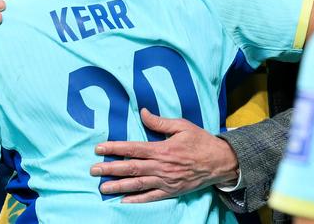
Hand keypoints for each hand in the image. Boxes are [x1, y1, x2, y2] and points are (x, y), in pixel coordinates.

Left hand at [90, 108, 238, 202]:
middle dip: (110, 169)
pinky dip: (136, 200)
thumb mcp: (182, 126)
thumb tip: (143, 112)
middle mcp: (161, 166)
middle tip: (93, 170)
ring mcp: (165, 181)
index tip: (99, 149)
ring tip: (102, 187)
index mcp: (162, 149)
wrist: (220, 162)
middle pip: (131, 168)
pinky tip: (123, 201)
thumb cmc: (200, 141)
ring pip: (137, 185)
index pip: (133, 148)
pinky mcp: (171, 191)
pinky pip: (151, 197)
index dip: (114, 148)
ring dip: (118, 186)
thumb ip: (160, 122)